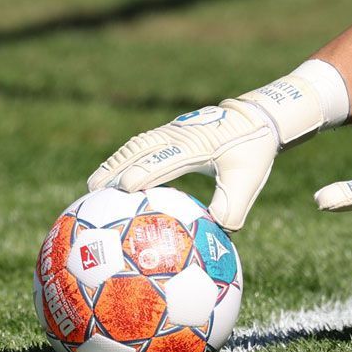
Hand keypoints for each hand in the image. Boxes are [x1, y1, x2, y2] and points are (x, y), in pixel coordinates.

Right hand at [88, 63, 347, 230]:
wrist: (257, 116)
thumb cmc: (253, 149)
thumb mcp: (249, 178)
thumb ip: (232, 206)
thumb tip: (214, 234)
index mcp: (199, 145)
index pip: (169, 158)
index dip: (148, 170)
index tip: (127, 185)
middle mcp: (180, 134)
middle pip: (142, 148)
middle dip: (117, 167)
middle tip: (94, 190)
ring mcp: (173, 130)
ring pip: (137, 145)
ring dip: (115, 162)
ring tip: (93, 186)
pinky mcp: (170, 131)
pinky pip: (141, 144)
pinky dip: (123, 158)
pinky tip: (112, 176)